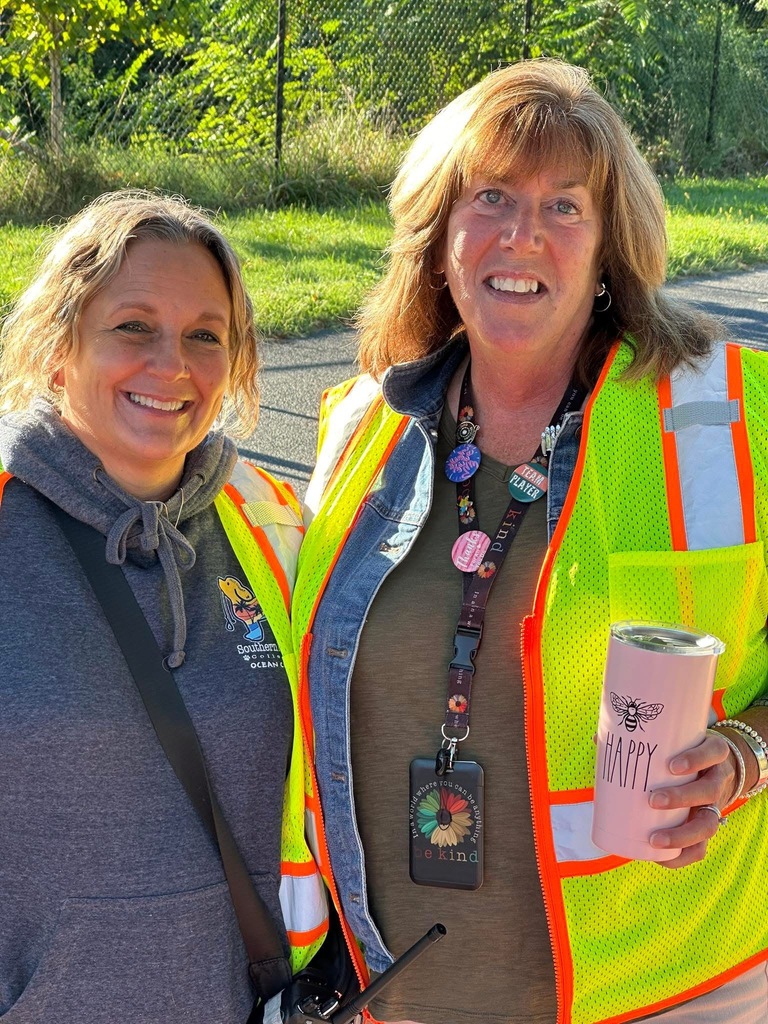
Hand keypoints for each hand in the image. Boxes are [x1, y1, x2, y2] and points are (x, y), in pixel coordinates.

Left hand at [647, 730, 735, 868]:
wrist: (713, 769)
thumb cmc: (682, 752)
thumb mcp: (673, 741)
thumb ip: (638, 740)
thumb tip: (598, 740)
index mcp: (712, 753)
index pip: (714, 752)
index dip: (697, 759)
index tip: (672, 766)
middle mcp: (718, 779)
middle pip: (709, 790)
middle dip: (682, 798)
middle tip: (653, 800)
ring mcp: (715, 806)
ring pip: (709, 824)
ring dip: (682, 835)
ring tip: (654, 839)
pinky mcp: (707, 826)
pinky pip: (701, 848)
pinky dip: (681, 856)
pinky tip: (660, 858)